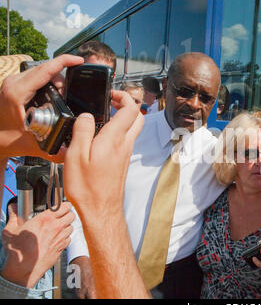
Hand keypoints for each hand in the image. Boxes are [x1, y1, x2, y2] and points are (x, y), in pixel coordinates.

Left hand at [0, 54, 83, 161]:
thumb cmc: (6, 140)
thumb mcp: (33, 145)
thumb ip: (54, 150)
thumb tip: (72, 150)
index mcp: (17, 92)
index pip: (45, 70)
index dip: (64, 62)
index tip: (79, 60)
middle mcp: (13, 83)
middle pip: (45, 67)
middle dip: (63, 77)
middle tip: (69, 94)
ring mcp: (13, 82)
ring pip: (41, 70)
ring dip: (56, 79)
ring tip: (61, 96)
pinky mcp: (15, 85)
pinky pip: (36, 75)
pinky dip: (48, 81)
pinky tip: (53, 94)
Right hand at [0, 202, 74, 287]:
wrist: (23, 268)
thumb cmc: (17, 250)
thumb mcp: (11, 230)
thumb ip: (13, 216)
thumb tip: (12, 208)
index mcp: (45, 219)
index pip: (64, 206)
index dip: (63, 205)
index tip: (60, 206)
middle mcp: (56, 227)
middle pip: (72, 215)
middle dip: (67, 215)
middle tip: (61, 217)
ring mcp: (60, 238)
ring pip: (71, 227)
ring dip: (66, 226)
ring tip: (57, 228)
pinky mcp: (62, 248)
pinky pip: (68, 239)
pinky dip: (65, 238)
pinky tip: (56, 239)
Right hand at [63, 90, 147, 298]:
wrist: (101, 211)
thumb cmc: (88, 188)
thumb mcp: (76, 156)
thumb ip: (83, 131)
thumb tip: (88, 115)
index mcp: (114, 139)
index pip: (131, 109)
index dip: (124, 96)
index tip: (111, 94)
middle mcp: (124, 145)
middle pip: (139, 117)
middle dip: (129, 104)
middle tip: (112, 101)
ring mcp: (125, 154)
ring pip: (134, 129)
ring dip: (125, 117)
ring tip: (105, 115)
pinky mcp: (122, 162)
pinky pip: (126, 140)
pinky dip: (119, 131)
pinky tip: (102, 135)